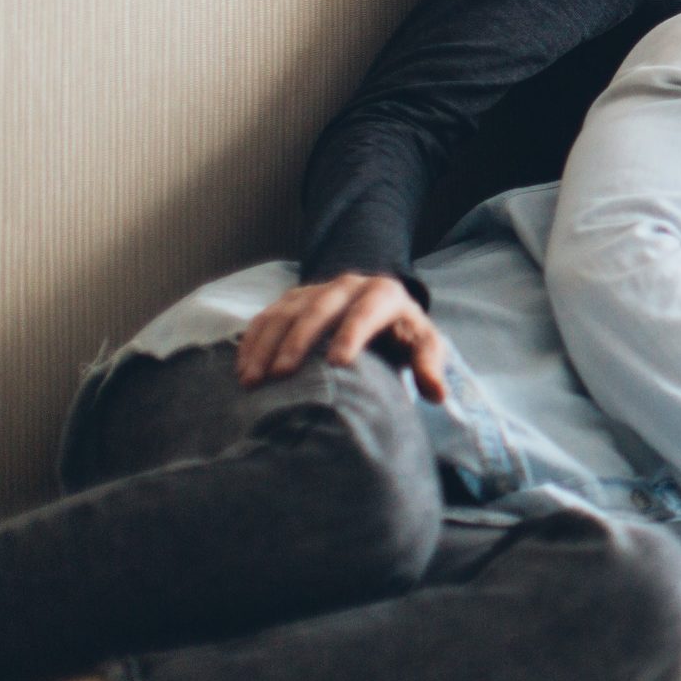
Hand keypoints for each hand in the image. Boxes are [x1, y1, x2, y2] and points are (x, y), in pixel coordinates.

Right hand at [235, 272, 449, 403]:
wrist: (380, 309)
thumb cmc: (401, 334)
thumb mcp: (422, 345)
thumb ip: (429, 365)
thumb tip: (437, 395)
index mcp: (385, 294)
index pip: (367, 310)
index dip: (352, 333)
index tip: (337, 363)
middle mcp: (349, 285)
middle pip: (320, 308)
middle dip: (300, 340)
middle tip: (282, 375)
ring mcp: (317, 289)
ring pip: (287, 311)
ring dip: (267, 344)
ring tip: (253, 380)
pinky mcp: (292, 298)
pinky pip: (267, 315)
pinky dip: (253, 341)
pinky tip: (242, 368)